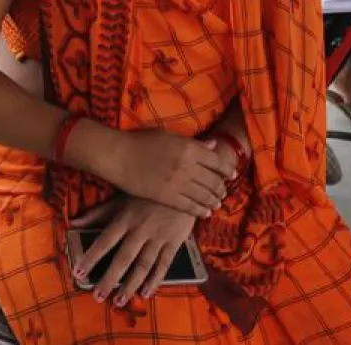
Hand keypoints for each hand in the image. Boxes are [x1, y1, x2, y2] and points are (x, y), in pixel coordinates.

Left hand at [70, 197, 197, 305]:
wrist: (182, 184)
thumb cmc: (145, 193)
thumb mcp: (121, 199)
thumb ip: (97, 214)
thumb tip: (72, 224)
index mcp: (125, 218)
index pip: (104, 241)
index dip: (91, 257)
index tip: (78, 273)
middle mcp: (140, 229)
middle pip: (123, 258)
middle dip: (109, 279)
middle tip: (97, 296)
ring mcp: (158, 237)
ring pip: (143, 265)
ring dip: (130, 285)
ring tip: (118, 301)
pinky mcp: (174, 242)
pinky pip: (164, 264)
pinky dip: (155, 280)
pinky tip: (146, 293)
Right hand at [99, 129, 233, 217]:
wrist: (119, 156)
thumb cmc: (141, 141)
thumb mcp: (169, 136)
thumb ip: (192, 143)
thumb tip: (212, 146)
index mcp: (189, 148)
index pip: (216, 161)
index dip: (226, 169)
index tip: (231, 174)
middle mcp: (188, 166)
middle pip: (213, 180)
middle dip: (221, 187)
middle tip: (225, 192)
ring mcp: (178, 183)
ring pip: (204, 195)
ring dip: (214, 200)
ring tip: (218, 203)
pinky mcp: (167, 197)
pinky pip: (190, 206)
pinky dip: (201, 210)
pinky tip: (206, 213)